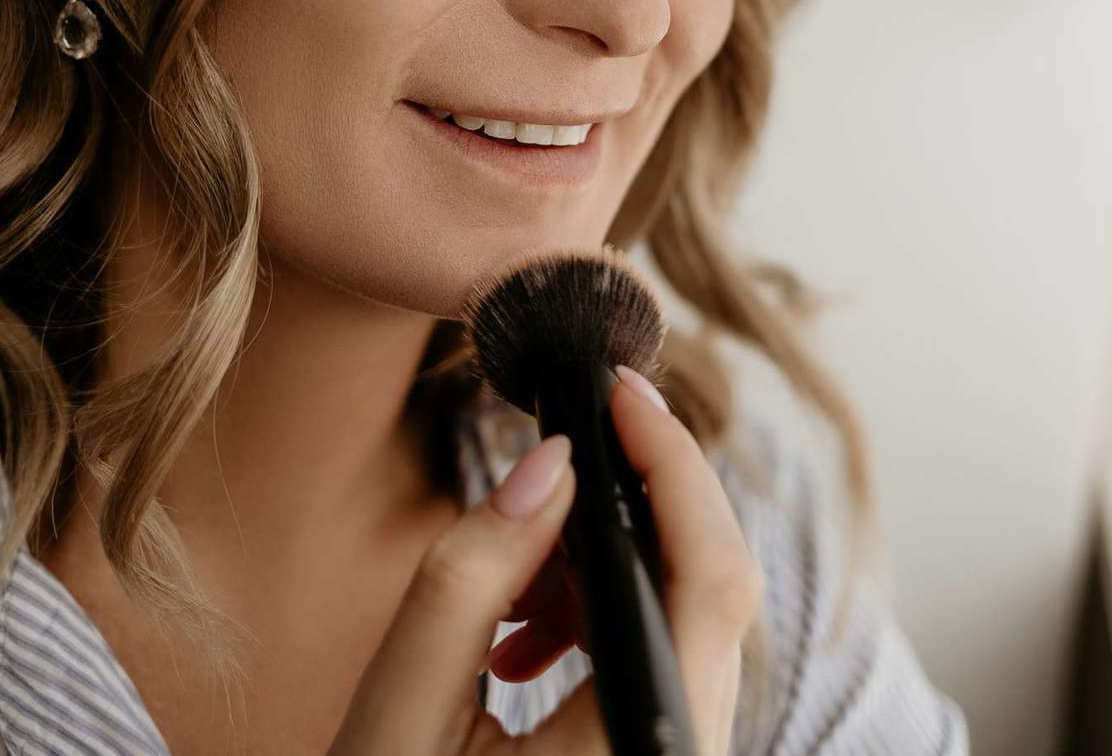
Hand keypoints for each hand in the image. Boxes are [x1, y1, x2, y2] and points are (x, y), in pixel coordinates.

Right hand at [324, 367, 762, 753]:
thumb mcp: (401, 717)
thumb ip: (470, 578)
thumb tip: (551, 460)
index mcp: (640, 749)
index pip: (710, 572)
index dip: (673, 462)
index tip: (617, 391)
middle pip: (709, 589)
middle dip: (628, 508)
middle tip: (552, 459)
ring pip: (683, 624)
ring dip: (599, 574)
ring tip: (501, 600)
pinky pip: (657, 667)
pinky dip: (597, 626)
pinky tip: (514, 646)